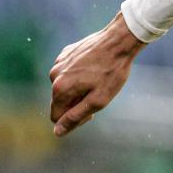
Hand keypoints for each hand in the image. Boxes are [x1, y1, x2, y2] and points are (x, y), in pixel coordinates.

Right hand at [48, 13, 145, 136]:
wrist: (119, 41)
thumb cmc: (112, 72)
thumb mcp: (97, 101)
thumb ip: (75, 117)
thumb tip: (57, 132)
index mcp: (59, 89)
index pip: (57, 117)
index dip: (74, 119)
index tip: (93, 111)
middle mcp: (53, 75)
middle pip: (60, 101)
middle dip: (76, 103)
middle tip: (99, 94)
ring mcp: (59, 63)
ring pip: (64, 86)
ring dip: (78, 88)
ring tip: (98, 80)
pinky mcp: (66, 53)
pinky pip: (68, 72)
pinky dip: (79, 75)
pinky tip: (95, 68)